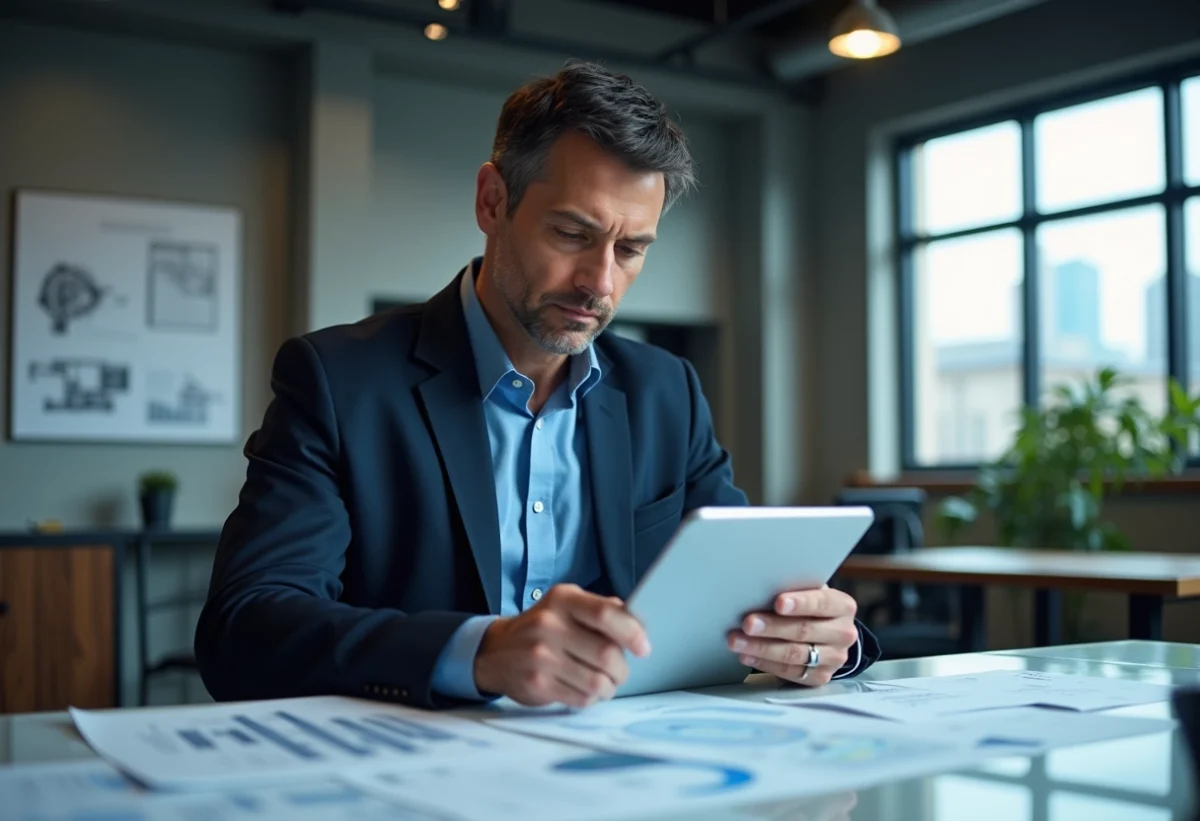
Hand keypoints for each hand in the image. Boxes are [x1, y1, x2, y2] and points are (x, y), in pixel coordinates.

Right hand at [474, 584, 650, 707]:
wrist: (495, 651)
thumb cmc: (543, 627)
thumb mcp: (567, 605)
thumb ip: (602, 609)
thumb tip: (639, 624)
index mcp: (563, 600)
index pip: (605, 614)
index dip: (631, 633)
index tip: (643, 648)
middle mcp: (549, 624)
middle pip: (606, 654)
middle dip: (622, 669)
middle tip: (619, 672)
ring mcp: (540, 655)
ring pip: (597, 681)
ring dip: (608, 687)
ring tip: (603, 683)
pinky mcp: (537, 684)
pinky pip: (581, 698)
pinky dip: (590, 698)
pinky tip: (583, 690)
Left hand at [727, 584, 858, 686]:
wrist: (825, 633)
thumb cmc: (809, 606)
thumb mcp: (808, 592)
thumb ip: (793, 589)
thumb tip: (758, 587)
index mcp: (843, 606)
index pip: (822, 603)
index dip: (801, 603)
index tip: (778, 603)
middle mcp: (843, 633)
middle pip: (804, 630)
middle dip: (772, 627)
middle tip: (747, 623)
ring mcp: (834, 658)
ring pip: (794, 654)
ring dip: (761, 648)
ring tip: (737, 641)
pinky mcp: (820, 677)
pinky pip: (790, 672)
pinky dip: (764, 663)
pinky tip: (747, 656)